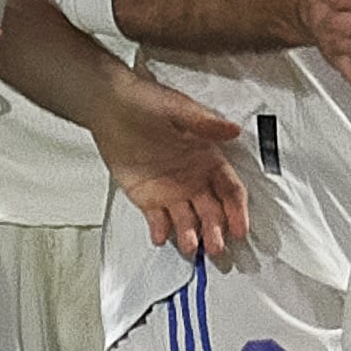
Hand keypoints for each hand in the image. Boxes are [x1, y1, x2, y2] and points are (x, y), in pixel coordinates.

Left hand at [91, 67, 249, 260]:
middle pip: (212, 212)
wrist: (110, 106)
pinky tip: (159, 237)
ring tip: (189, 247)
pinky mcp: (147, 198)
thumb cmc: (147, 102)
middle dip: (216, 231)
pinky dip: (159, 230)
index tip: (239, 229)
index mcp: (208, 159)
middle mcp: (194, 180)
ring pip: (187, 221)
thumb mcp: (178, 109)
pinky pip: (157, 220)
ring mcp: (171, 191)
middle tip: (215, 247)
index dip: (237, 210)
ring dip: (191, 236)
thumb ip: (205, 123)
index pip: (230, 190)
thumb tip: (233, 130)